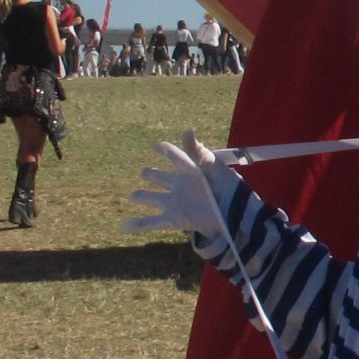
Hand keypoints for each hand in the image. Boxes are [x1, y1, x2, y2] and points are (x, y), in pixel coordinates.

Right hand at [122, 129, 238, 240]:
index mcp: (190, 171)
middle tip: (145, 172)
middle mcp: (180, 185)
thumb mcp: (214, 168)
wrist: (233, 217)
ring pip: (152, 198)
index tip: (157, 146)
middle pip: (159, 177)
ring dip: (142, 196)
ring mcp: (175, 202)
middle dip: (151, 174)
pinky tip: (125, 228)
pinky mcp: (174, 218)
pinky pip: (152, 222)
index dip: (166, 150)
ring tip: (132, 196)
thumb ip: (198, 151)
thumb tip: (186, 131)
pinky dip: (138, 225)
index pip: (176, 157)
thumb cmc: (228, 190)